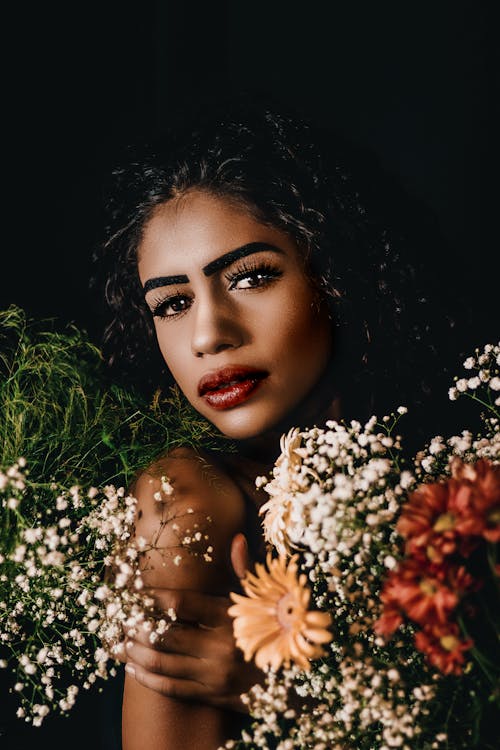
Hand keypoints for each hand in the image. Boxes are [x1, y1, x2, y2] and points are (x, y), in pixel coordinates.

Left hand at [122, 533, 262, 711]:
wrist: (293, 673)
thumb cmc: (272, 625)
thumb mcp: (259, 597)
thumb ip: (244, 570)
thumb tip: (237, 538)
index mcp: (229, 615)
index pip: (181, 602)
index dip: (153, 597)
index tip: (133, 592)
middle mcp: (221, 645)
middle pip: (165, 634)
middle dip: (136, 627)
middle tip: (118, 619)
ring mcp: (216, 674)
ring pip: (163, 663)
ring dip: (135, 654)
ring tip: (118, 643)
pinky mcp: (213, 696)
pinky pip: (172, 688)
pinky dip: (148, 679)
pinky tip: (133, 669)